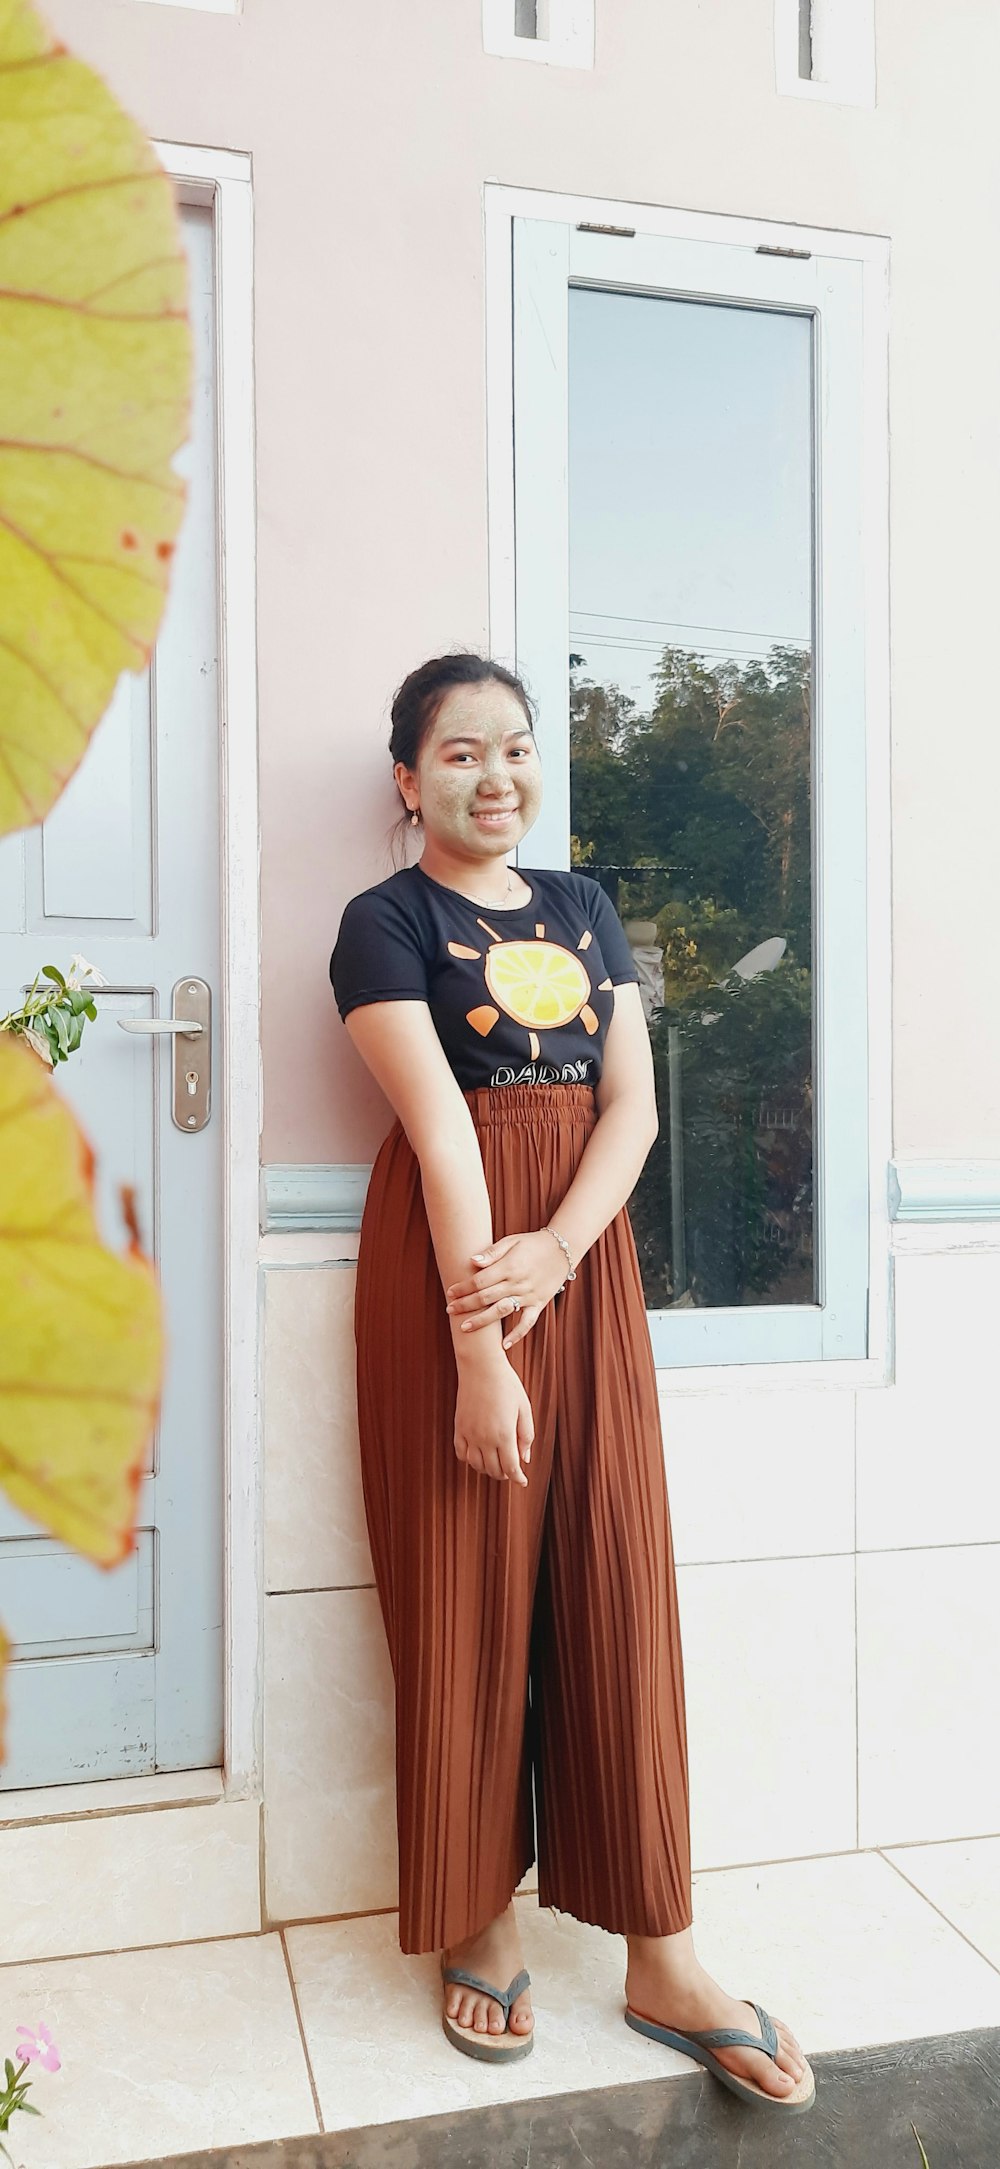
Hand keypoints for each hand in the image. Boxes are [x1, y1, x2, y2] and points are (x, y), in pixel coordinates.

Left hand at [445, 1231, 568, 1349]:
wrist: (563, 1249)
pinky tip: (504, 1345)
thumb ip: (492, 1252)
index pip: (479, 1281)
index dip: (463, 1288)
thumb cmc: (533, 1243)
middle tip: (449, 1310)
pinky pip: (527, 1323)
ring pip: (501, 1311)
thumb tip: (472, 1261)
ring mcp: (528, 1295)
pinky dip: (516, 1335)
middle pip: (485, 1298)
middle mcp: (517, 1283)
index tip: (450, 1292)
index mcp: (509, 1266)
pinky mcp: (539, 1304)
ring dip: (482, 1321)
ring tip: (464, 1327)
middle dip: (465, 1305)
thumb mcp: (512, 1241)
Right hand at [455, 1356, 533, 1485]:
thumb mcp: (524, 1408)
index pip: (511, 1468)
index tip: (523, 1481)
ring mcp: (470, 1434)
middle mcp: (485, 1438)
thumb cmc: (506, 1385)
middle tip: (512, 1470)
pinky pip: (461, 1454)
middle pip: (494, 1470)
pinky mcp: (459, 1428)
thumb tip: (525, 1459)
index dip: (518, 1478)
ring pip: (477, 1466)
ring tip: (496, 1464)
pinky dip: (469, 1460)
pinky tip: (478, 1455)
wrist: (480, 1367)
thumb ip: (526, 1436)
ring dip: (488, 1469)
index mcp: (504, 1434)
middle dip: (505, 1474)